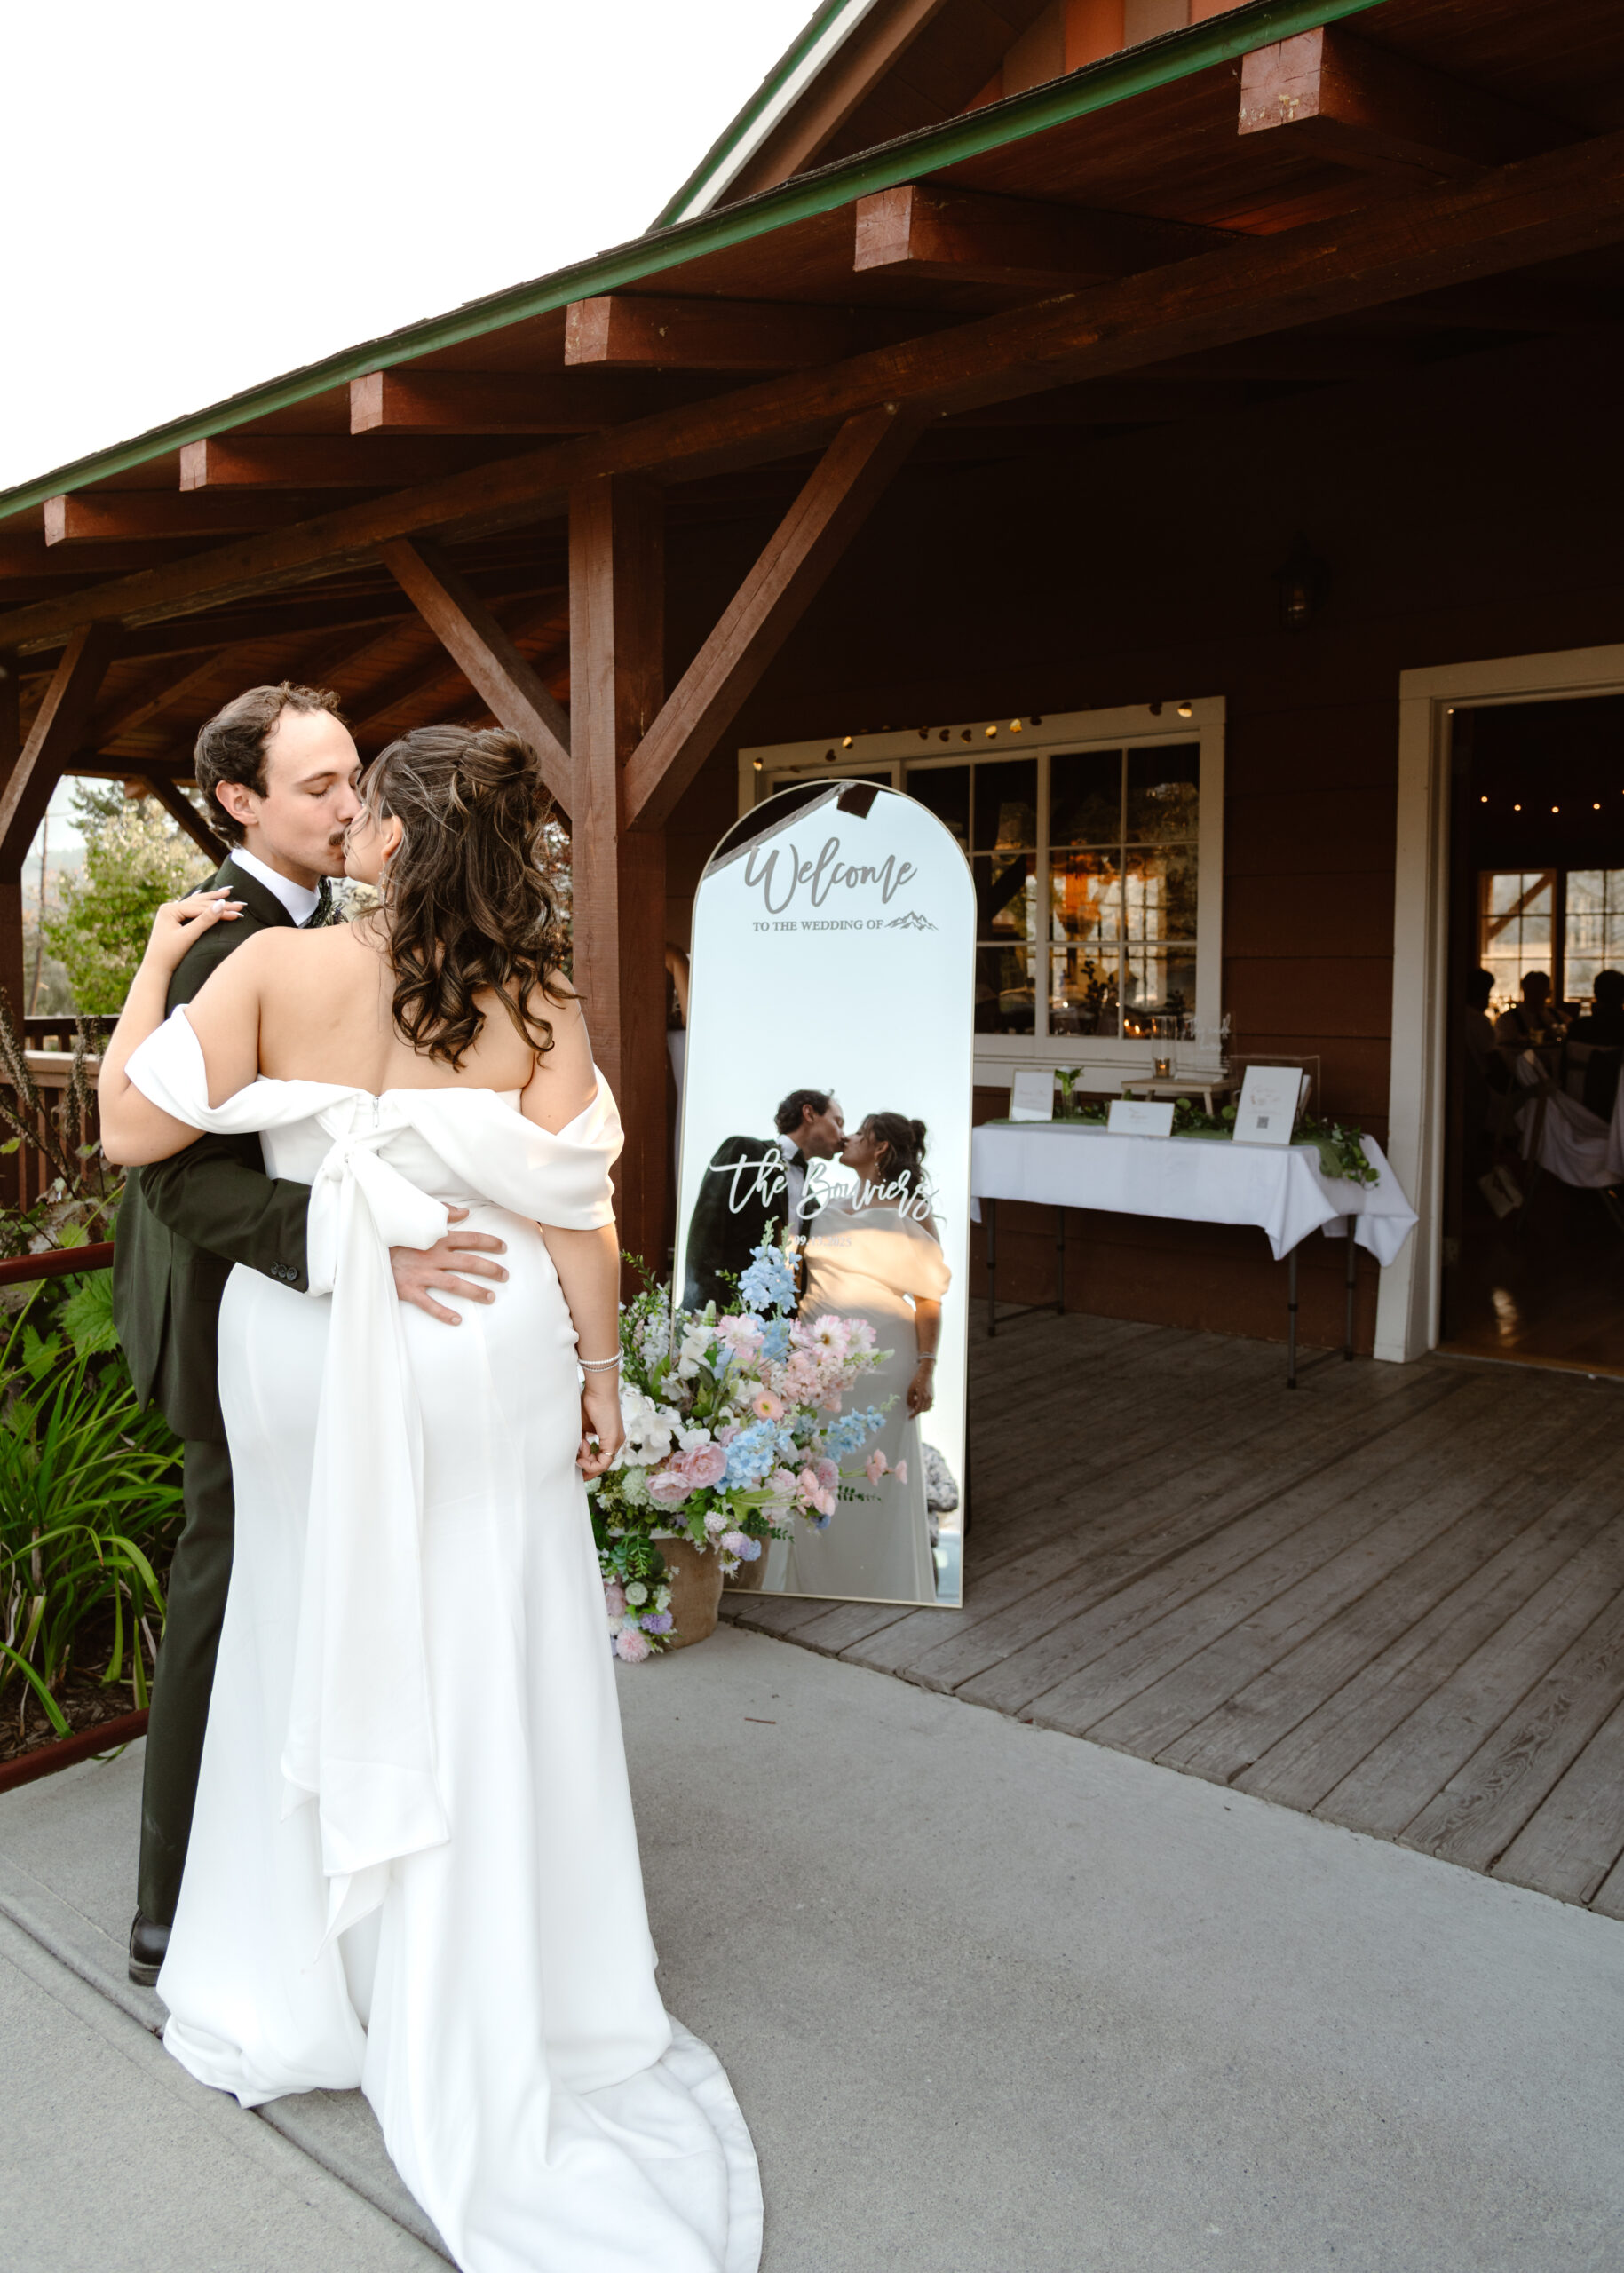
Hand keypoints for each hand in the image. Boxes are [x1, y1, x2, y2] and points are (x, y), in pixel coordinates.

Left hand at [143, 889, 244, 973]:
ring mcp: (170, 913)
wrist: (155, 969)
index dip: (221, 910)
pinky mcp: (172, 920)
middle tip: (241, 903)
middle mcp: (169, 907)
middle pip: (199, 904)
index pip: (201, 908)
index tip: (240, 912)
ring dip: (212, 899)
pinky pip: (190, 908)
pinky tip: (202, 894)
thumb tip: (221, 903)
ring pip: (196, 904)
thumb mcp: (189, 937)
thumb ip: (205, 920)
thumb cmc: (170, 955)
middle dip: (220, 903)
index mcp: (169, 909)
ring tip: (226, 892)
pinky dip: (199, 903)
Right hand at [390, 1207, 507, 1323]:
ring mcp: (421, 1274)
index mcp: (436, 1238)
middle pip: (468, 1262)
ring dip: (475, 1291)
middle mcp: (433, 1256)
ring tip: (491, 1297)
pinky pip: (429, 1304)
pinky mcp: (409, 1290)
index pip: (470, 1239)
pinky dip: (443, 1313)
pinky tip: (458, 1320)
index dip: (489, 1243)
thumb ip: (442, 1213)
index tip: (503, 1247)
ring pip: (454, 1284)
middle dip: (490, 1269)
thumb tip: (465, 1213)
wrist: (365, 1247)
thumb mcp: (416, 1218)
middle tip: (505, 1276)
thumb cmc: (393, 1234)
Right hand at [578, 1373, 623, 1478]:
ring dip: (587, 1464)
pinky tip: (580, 1457)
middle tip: (576, 1469)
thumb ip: (580, 1440)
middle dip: (588, 1469)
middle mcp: (616, 1441)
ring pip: (603, 1465)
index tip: (577, 1465)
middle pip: (602, 1464)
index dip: (589, 1465)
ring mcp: (616, 1442)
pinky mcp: (613, 1441)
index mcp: (610, 1437)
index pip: (601, 1458)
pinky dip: (590, 1464)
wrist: (598, 1391)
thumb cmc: (589, 1403)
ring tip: (578, 1456)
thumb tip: (576, 1453)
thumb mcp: (582, 1426)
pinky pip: (603, 1463)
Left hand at [906, 1359, 935, 1416]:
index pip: (918, 1409)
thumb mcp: (910, 1389)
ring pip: (927, 1408)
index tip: (910, 1417)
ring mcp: (931, 1397)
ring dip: (921, 1408)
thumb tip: (909, 1407)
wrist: (926, 1374)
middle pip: (922, 1410)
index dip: (914, 1414)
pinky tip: (920, 1401)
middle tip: (912, 1405)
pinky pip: (930, 1405)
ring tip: (916, 1402)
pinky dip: (925, 1406)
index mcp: (922, 1396)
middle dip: (917, 1410)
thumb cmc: (917, 1380)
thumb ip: (910, 1399)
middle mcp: (928, 1398)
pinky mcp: (933, 1396)